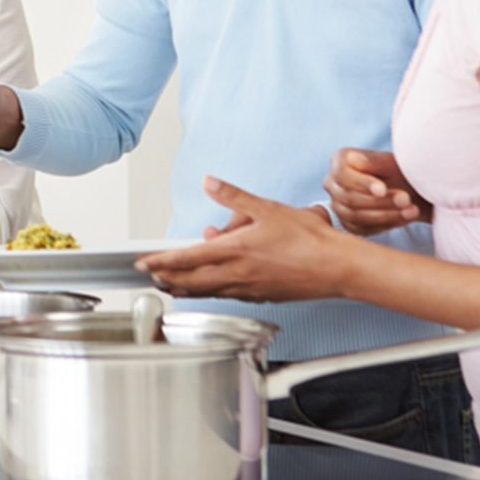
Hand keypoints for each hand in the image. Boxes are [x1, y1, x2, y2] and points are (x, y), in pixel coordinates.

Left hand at [136, 177, 349, 302]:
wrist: (335, 266)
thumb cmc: (308, 239)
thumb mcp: (267, 208)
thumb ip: (234, 197)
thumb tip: (209, 182)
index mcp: (236, 250)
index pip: (188, 258)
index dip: (163, 261)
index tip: (144, 263)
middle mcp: (238, 274)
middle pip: (192, 281)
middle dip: (168, 279)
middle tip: (150, 278)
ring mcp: (249, 289)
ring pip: (209, 291)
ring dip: (187, 288)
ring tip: (172, 285)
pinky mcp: (261, 297)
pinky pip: (228, 295)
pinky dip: (211, 291)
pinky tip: (213, 287)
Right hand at [323, 148, 427, 234]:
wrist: (407, 187)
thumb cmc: (397, 169)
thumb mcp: (390, 162)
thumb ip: (374, 161)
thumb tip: (355, 160)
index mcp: (339, 160)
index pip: (342, 174)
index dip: (363, 184)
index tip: (383, 190)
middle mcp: (332, 183)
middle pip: (349, 198)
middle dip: (380, 202)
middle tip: (406, 200)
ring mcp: (338, 205)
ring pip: (356, 216)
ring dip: (387, 215)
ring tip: (411, 210)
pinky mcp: (348, 223)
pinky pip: (362, 229)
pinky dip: (385, 225)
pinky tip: (404, 218)